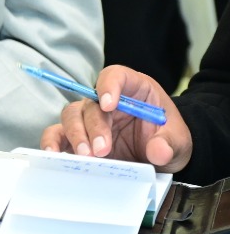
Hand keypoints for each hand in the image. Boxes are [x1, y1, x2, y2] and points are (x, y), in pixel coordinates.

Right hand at [39, 65, 191, 171]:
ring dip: (75, 135)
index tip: (109, 105)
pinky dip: (54, 142)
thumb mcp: (179, 141)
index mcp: (133, 89)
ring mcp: (90, 118)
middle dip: (94, 126)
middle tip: (102, 149)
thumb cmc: (168, 139)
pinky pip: (58, 134)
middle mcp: (106, 100)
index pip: (115, 76)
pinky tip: (55, 154)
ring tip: (86, 156)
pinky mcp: (79, 137)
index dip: (109, 86)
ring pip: (71, 116)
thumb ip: (170, 143)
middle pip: (90, 103)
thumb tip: (158, 151)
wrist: (162, 155)